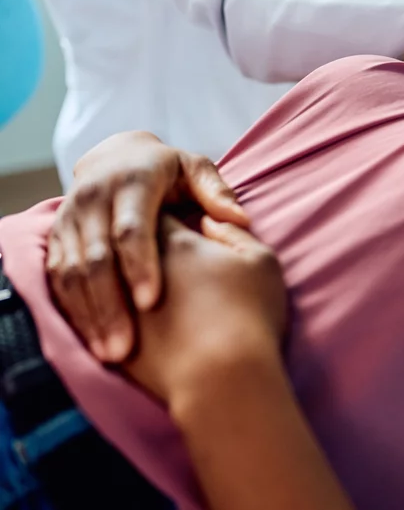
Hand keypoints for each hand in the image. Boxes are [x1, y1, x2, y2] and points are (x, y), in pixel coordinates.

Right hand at [46, 131, 248, 362]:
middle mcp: (94, 199)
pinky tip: (93, 340)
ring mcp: (70, 219)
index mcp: (132, 182)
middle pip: (96, 257)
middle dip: (110, 304)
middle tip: (126, 346)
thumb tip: (241, 219)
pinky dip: (73, 310)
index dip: (139, 265)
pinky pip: (57, 278)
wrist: (116, 156)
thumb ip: (217, 193)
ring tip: (112, 353)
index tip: (152, 301)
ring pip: (71, 272)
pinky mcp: (57, 237)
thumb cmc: (169, 170)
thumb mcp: (195, 168)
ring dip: (89, 314)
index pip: (131, 229)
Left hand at [123, 215, 286, 407]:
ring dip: (122, 285)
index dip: (170, 214)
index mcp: (173, 242)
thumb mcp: (261, 261)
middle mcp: (136, 268)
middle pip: (126, 245)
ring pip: (106, 285)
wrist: (221, 379)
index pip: (158, 211)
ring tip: (151, 298)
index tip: (184, 224)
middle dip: (141, 248)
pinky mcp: (111, 342)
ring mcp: (118, 307)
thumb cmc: (249, 315)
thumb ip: (233, 232)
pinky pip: (98, 322)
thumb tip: (209, 222)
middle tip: (166, 260)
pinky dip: (110, 319)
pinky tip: (134, 326)